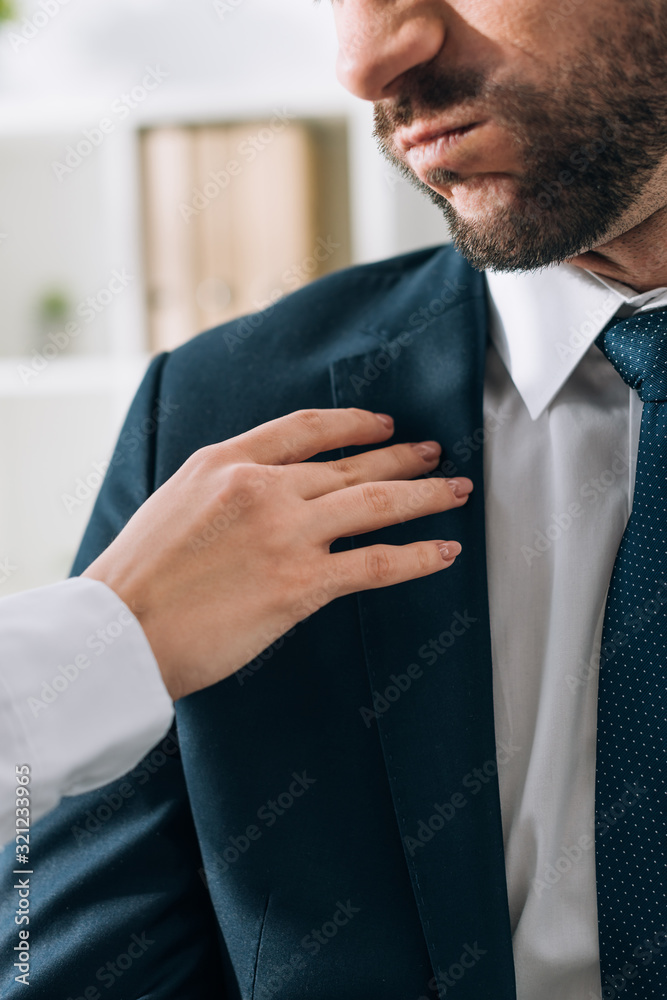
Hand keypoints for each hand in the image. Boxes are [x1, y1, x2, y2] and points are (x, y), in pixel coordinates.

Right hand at [82, 408, 471, 699]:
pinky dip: (417, 555)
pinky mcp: (301, 584)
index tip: (382, 423)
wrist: (117, 631)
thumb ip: (224, 489)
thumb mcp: (174, 503)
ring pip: (374, 503)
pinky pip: (375, 563)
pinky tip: (445, 551)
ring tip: (455, 490)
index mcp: (225, 462)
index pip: (304, 428)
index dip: (353, 423)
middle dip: (401, 456)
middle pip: (350, 464)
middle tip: (433, 451)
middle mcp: (262, 487)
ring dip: (423, 494)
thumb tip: (266, 493)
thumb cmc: (137, 578)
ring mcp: (285, 533)